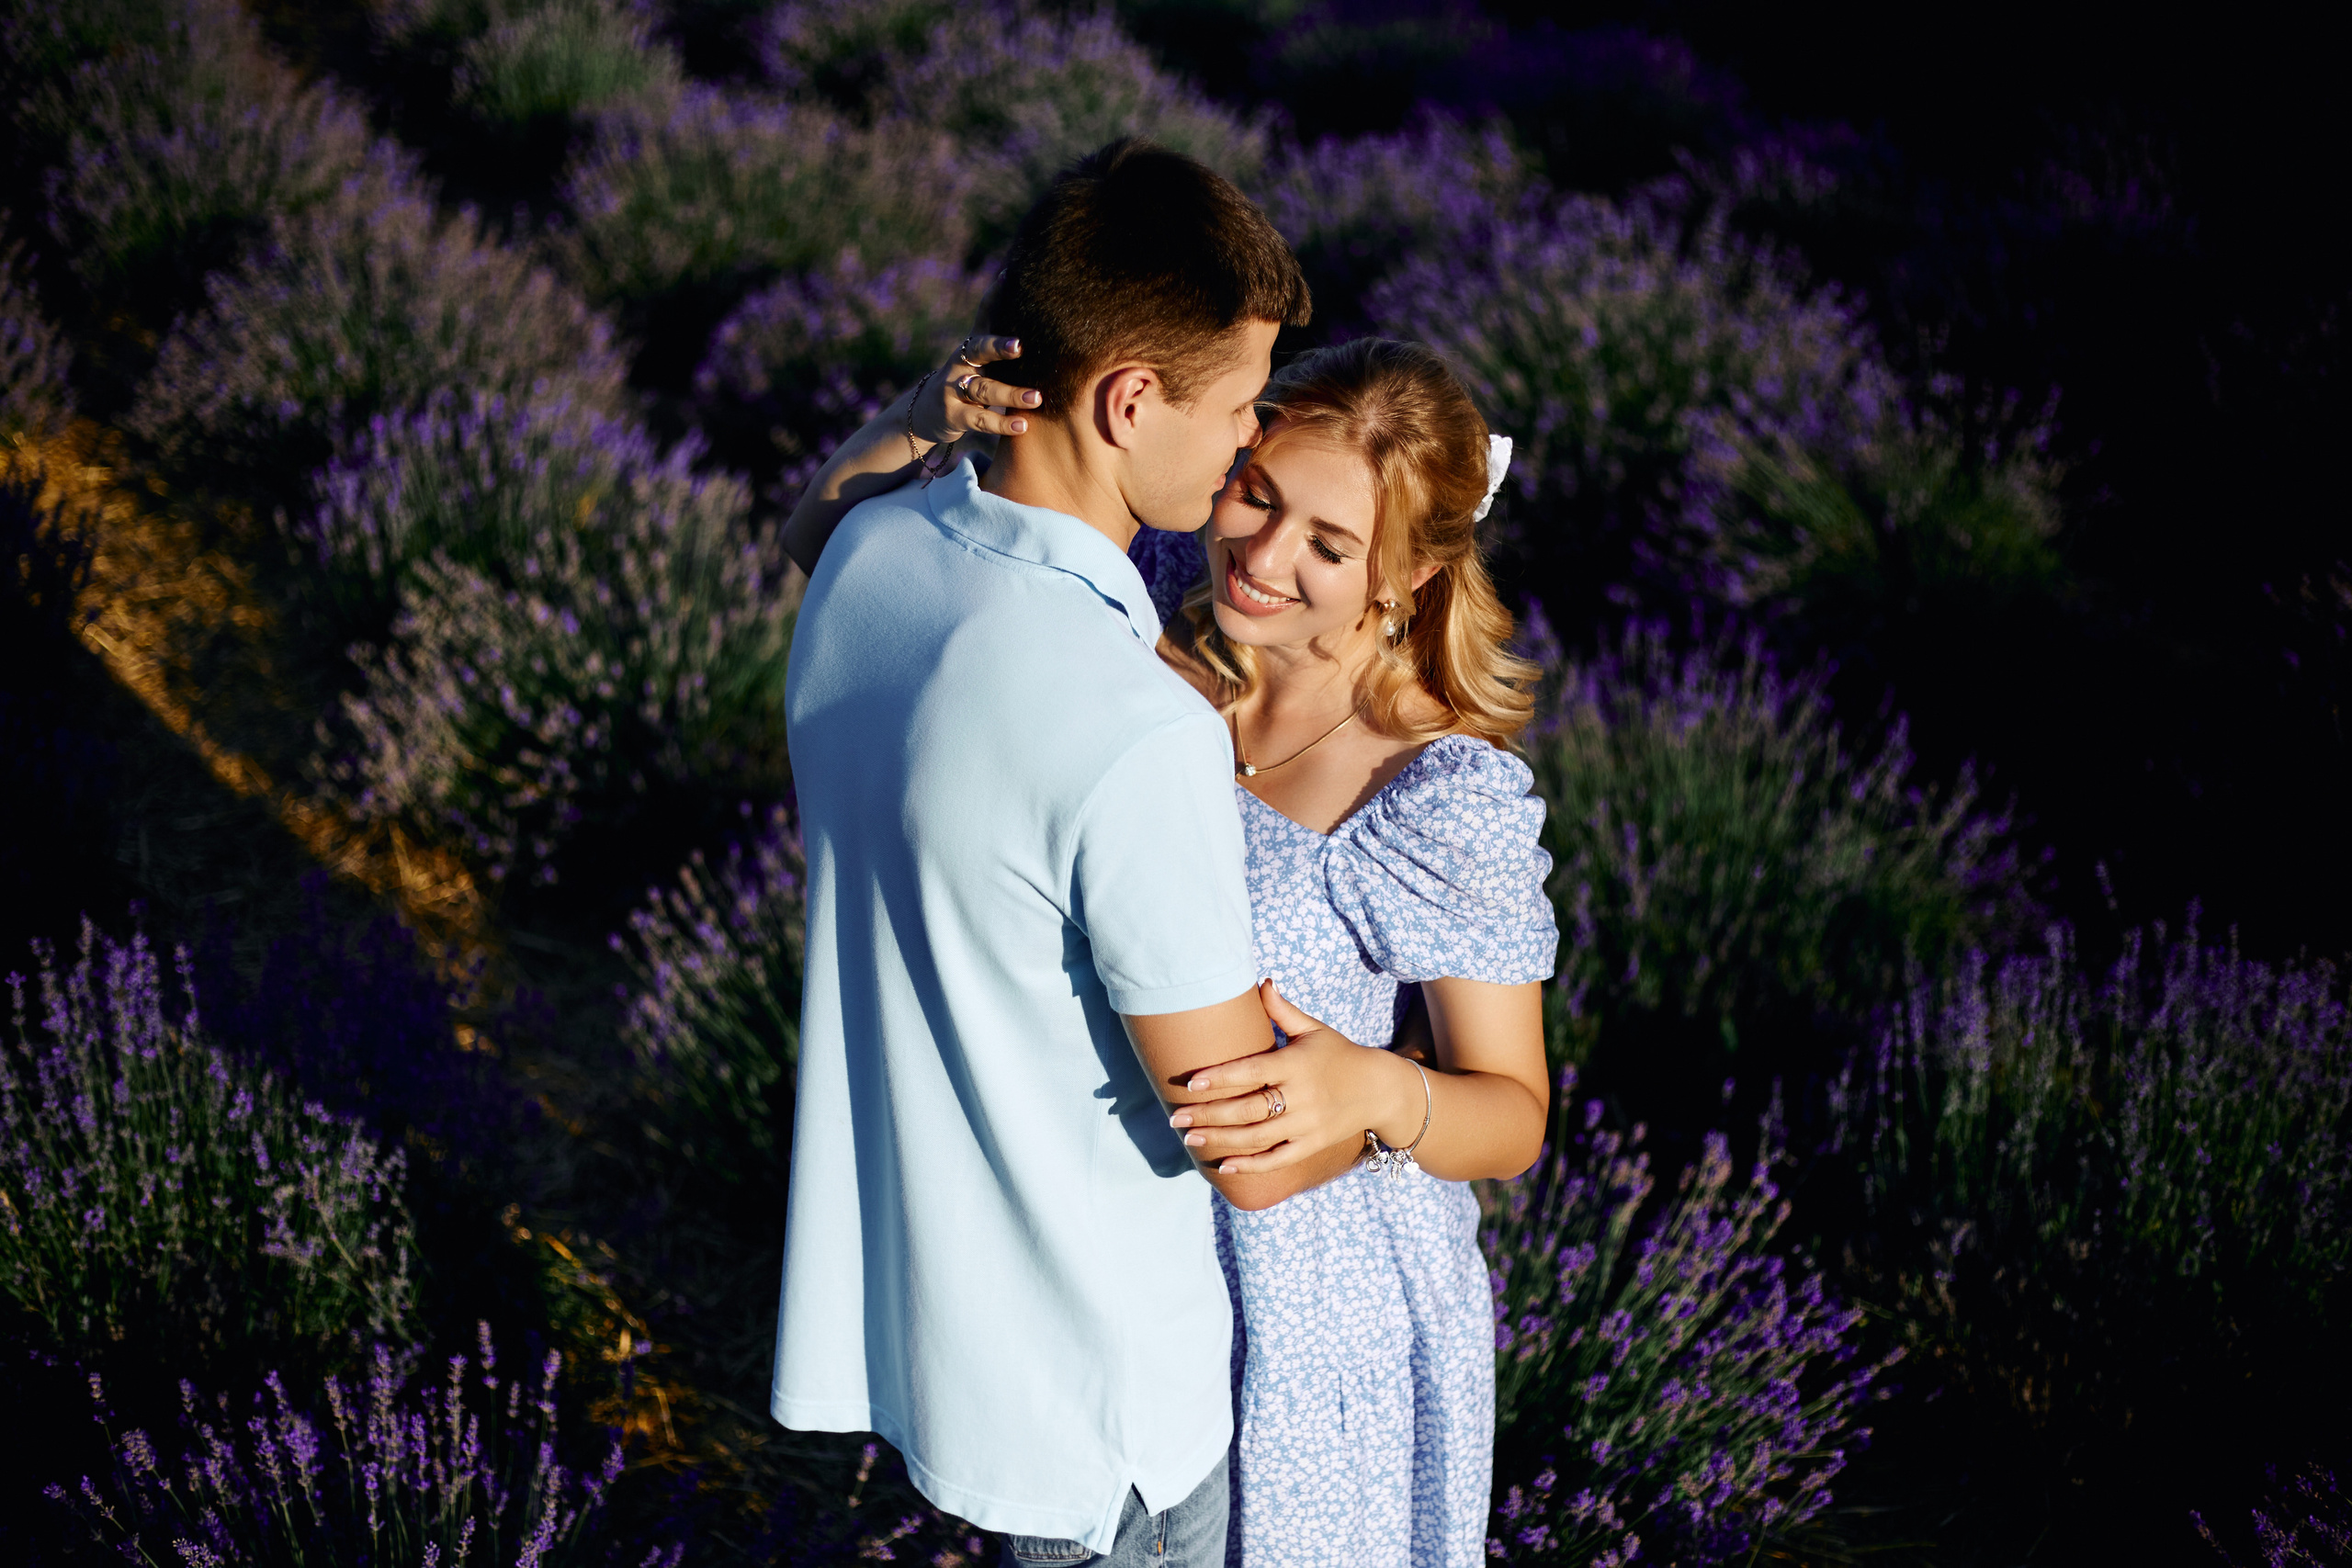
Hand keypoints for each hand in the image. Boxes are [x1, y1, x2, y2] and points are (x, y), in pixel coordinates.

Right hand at [913, 334, 1040, 446]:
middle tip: (1019, 346)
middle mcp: (958, 366)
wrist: (925, 413)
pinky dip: (1001, 423)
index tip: (1017, 331)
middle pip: (976, 354)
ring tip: (1036, 398)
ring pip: (983, 390)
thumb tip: (1005, 287)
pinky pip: (981, 420)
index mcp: (968, 350)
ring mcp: (953, 392)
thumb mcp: (973, 357)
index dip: (997, 331)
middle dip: (997, 348)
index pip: (982, 333)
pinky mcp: (954, 417)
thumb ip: (990, 330)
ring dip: (1011, 394)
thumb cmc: (962, 379)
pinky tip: (1022, 425)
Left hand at [1166, 979, 1420, 1174]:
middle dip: (1208, 1115)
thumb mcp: (1314, 1029)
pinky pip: (1277, 1159)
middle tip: (1174, 1118)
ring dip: (1220, 1140)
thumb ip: (1283, 1011)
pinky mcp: (1312, 1145)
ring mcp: (1307, 1125)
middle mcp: (1301, 1097)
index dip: (1221, 1078)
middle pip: (1247, 1110)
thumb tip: (1262, 982)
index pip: (1252, 1071)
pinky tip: (1223, 1165)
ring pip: (1257, 1137)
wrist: (1380, 1089)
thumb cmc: (1339, 1054)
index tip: (1191, 1083)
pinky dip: (1250, 1165)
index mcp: (1296, 1064)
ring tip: (1189, 1140)